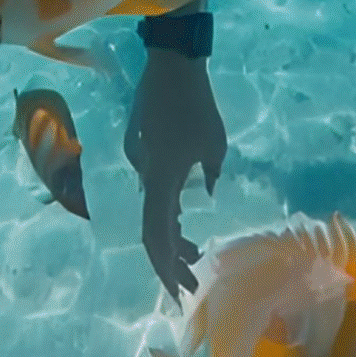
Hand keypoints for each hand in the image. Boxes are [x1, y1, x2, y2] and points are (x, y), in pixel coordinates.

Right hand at [123, 48, 225, 302]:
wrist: (171, 64)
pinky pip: (153, 191)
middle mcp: (144, 177)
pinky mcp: (142, 151)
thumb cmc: (197, 104)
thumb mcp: (215, 145)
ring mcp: (140, 164)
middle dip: (170, 262)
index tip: (179, 292)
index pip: (157, 236)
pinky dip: (168, 212)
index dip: (165, 268)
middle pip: (152, 231)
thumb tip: (204, 193)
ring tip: (196, 257)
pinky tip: (185, 220)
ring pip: (153, 211)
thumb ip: (210, 174)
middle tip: (191, 284)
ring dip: (171, 236)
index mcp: (160, 180)